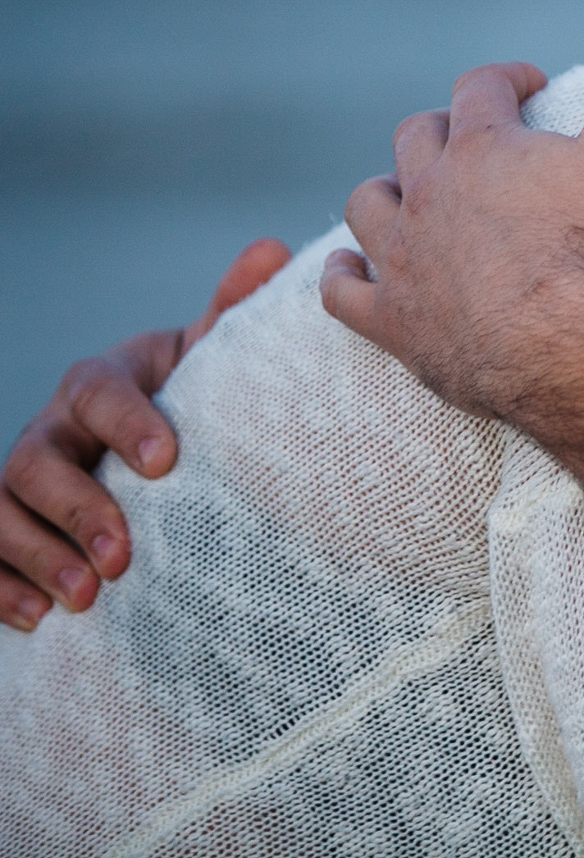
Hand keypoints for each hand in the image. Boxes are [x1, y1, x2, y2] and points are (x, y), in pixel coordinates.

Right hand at [0, 238, 290, 629]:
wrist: (142, 444)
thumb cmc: (181, 400)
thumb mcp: (205, 360)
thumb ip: (232, 312)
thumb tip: (273, 247)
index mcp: (102, 383)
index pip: (99, 390)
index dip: (127, 422)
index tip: (166, 462)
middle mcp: (51, 427)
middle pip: (37, 459)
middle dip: (78, 507)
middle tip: (122, 555)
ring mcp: (20, 479)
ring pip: (2, 508)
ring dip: (37, 554)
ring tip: (84, 598)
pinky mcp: (5, 526)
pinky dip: (0, 586)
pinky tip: (33, 619)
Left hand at [321, 54, 583, 572]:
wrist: (569, 346)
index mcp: (482, 147)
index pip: (481, 87)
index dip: (508, 78)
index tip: (531, 89)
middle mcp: (429, 192)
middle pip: (416, 137)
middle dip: (446, 128)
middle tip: (478, 142)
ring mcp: (403, 257)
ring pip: (369, 203)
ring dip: (387, 191)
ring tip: (410, 195)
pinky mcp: (393, 320)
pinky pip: (343, 293)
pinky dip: (343, 276)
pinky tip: (348, 268)